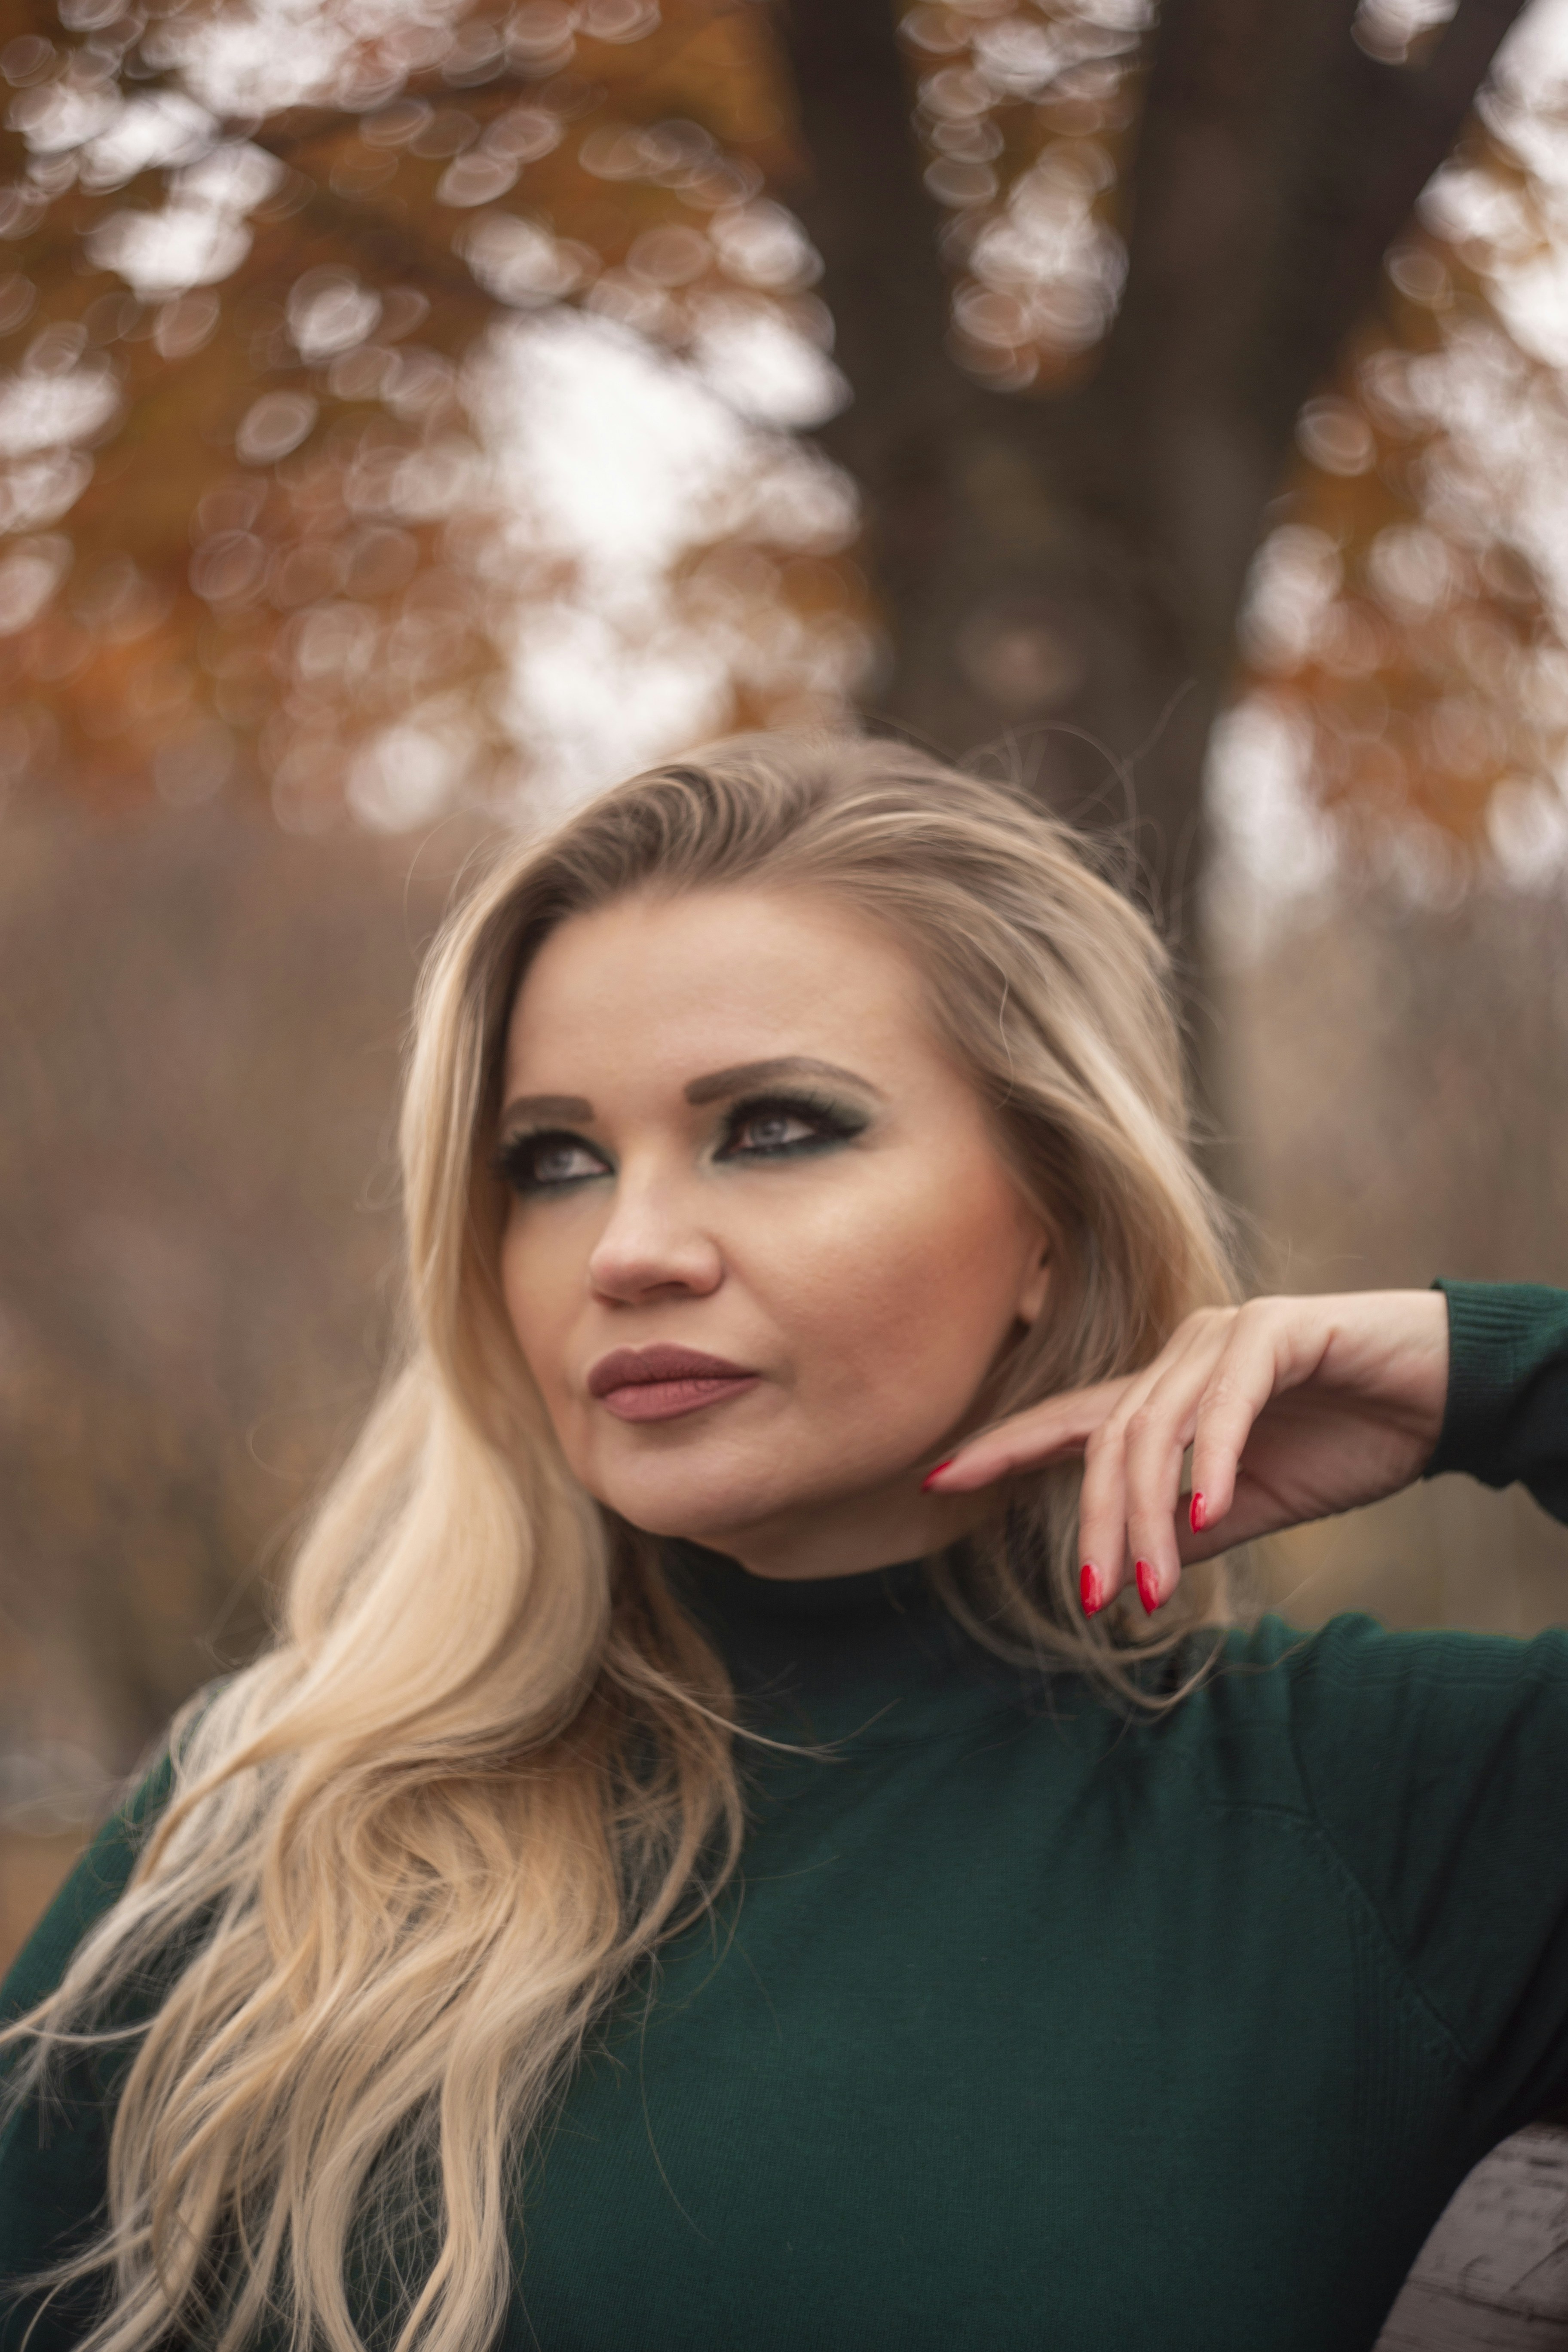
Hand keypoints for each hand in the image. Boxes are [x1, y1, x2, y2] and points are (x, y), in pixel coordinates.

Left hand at [923, 1290, 1450, 1615]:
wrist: (1440, 1393)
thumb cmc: (1349, 1439)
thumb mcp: (1258, 1502)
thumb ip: (1194, 1524)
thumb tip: (1141, 1559)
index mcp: (1167, 1390)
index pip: (1069, 1421)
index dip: (1002, 1446)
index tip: (937, 1478)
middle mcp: (1182, 1354)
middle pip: (1107, 1441)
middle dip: (1097, 1527)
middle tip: (1098, 1601)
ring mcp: (1224, 1337)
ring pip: (1156, 1429)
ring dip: (1151, 1515)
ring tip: (1155, 1586)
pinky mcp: (1278, 1332)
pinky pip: (1226, 1401)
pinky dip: (1213, 1459)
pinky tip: (1210, 1510)